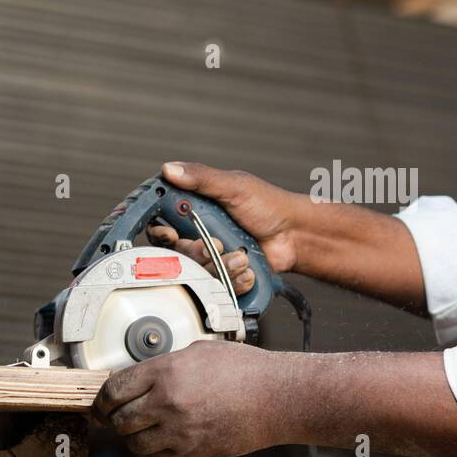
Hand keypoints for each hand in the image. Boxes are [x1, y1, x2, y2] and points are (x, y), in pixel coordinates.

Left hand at [91, 341, 292, 456]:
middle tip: (115, 417)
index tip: (100, 404)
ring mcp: (179, 430)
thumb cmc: (245, 369)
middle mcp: (167, 402)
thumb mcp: (199, 352)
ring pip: (135, 444)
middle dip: (113, 419)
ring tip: (143, 428)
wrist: (276, 398)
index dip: (101, 399)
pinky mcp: (192, 451)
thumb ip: (166, 365)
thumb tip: (142, 377)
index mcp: (166, 372)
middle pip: (119, 420)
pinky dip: (157, 450)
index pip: (114, 390)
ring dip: (134, 437)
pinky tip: (166, 438)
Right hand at [147, 161, 302, 295]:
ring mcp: (213, 257)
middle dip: (196, 252)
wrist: (295, 235)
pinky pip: (219, 287)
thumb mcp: (233, 186)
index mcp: (195, 211)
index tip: (169, 234)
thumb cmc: (269, 206)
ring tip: (241, 255)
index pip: (162, 224)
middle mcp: (200, 235)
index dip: (161, 232)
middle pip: (176, 254)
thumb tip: (170, 168)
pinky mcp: (226, 277)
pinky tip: (247, 267)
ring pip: (198, 273)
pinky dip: (235, 278)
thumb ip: (201, 178)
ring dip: (222, 265)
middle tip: (216, 245)